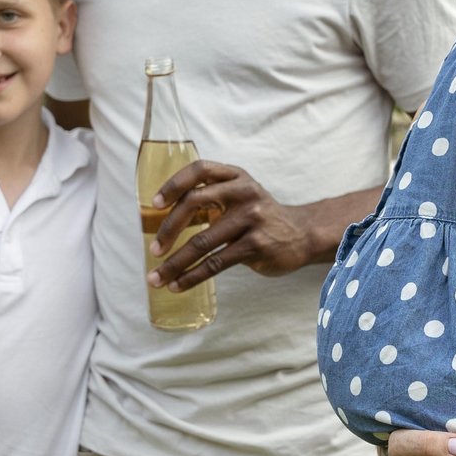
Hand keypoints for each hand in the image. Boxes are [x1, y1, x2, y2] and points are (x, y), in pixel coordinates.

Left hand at [148, 160, 315, 289]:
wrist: (302, 234)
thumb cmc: (260, 217)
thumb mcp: (241, 196)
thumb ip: (210, 199)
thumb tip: (162, 221)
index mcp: (235, 177)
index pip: (199, 170)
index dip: (173, 183)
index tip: (154, 204)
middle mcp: (243, 193)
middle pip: (194, 203)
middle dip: (168, 229)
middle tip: (153, 250)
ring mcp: (251, 218)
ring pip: (202, 241)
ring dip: (175, 262)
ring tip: (156, 278)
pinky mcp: (256, 245)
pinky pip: (216, 262)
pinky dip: (193, 276)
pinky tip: (178, 285)